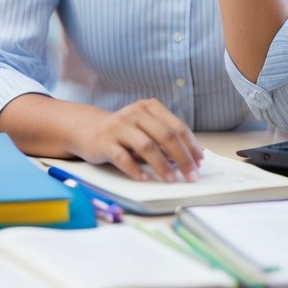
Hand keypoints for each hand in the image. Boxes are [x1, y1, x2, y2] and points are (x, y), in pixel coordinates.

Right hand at [69, 99, 203, 182]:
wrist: (88, 130)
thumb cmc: (124, 132)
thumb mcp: (146, 129)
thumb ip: (166, 138)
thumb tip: (194, 155)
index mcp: (149, 107)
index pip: (177, 127)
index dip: (191, 146)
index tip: (199, 163)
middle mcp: (135, 113)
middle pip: (166, 136)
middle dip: (182, 158)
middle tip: (191, 176)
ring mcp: (119, 126)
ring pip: (146, 146)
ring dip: (162, 166)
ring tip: (171, 180)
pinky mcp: (104, 141)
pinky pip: (122, 157)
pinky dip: (135, 170)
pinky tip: (144, 178)